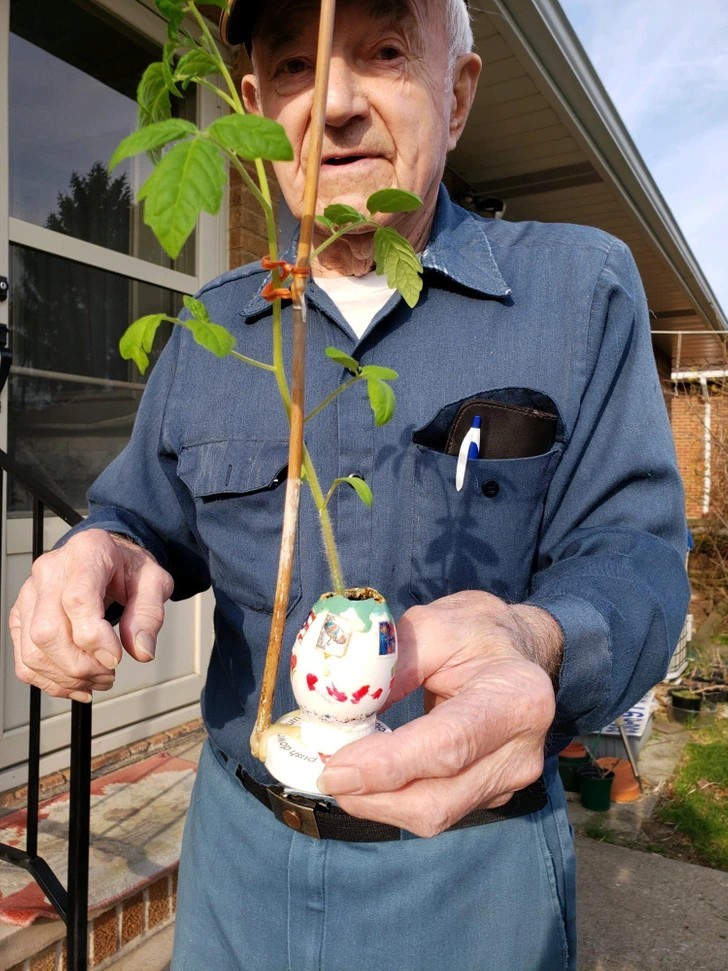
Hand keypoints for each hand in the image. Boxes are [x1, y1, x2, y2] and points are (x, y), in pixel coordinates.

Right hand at [9, 529, 173, 702]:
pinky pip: (25, 660)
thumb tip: (141, 651)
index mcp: (86, 553)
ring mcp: (29, 595)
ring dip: (67, 678)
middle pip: (48, 631)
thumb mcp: (154, 581)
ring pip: (33, 651)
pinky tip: (77, 683)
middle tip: (110, 673)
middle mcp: (50, 571)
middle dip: (81, 665)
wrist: (106, 557)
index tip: (116, 659)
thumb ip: (149, 614)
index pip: (77, 600)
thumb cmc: (127, 567)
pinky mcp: (21, 617)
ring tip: (98, 679)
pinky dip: (51, 681)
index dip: (95, 638)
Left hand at [317, 590, 561, 836]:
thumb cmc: (475, 633)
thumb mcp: (434, 625)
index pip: (447, 744)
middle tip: (325, 774)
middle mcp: (520, 751)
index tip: (334, 768)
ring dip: (376, 802)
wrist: (519, 652)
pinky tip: (371, 775)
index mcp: (516, 698)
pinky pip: (436, 810)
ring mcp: (509, 781)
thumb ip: (393, 664)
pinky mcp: (491, 796)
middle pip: (438, 799)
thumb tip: (344, 708)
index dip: (387, 764)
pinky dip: (393, 799)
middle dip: (371, 796)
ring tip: (341, 773)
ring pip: (433, 814)